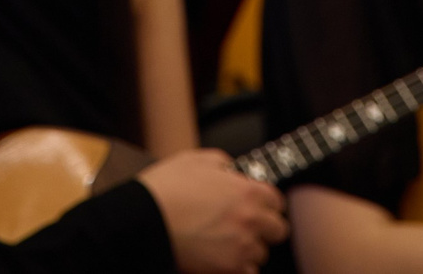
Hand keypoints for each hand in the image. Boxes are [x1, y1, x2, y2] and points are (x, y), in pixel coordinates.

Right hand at [136, 149, 285, 273]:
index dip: (267, 203)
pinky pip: (248, 272)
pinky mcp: (227, 268)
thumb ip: (223, 163)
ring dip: (249, 248)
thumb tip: (231, 170)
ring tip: (228, 242)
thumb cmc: (167, 187)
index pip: (277, 201)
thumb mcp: (197, 160)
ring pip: (261, 253)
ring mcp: (241, 246)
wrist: (145, 218)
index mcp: (247, 191)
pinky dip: (238, 267)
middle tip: (246, 225)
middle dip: (264, 227)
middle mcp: (251, 220)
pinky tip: (223, 258)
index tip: (258, 206)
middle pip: (278, 230)